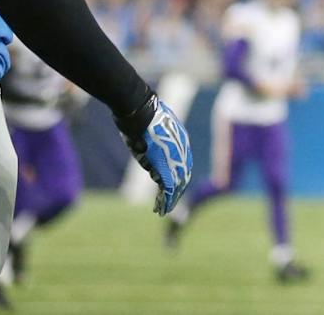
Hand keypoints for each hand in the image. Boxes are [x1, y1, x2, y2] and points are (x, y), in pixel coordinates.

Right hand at [119, 94, 192, 214]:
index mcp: (180, 140)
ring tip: (162, 211)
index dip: (178, 177)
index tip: (171, 187)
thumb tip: (146, 145)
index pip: (182, 163)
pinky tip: (160, 209)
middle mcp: (182, 151)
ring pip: (176, 185)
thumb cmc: (141, 116)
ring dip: (169, 200)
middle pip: (183, 176)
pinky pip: (168, 189)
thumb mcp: (151, 128)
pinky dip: (164, 201)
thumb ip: (154, 138)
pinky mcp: (165, 166)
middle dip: (176, 191)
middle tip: (169, 205)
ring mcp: (175, 158)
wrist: (140, 112)